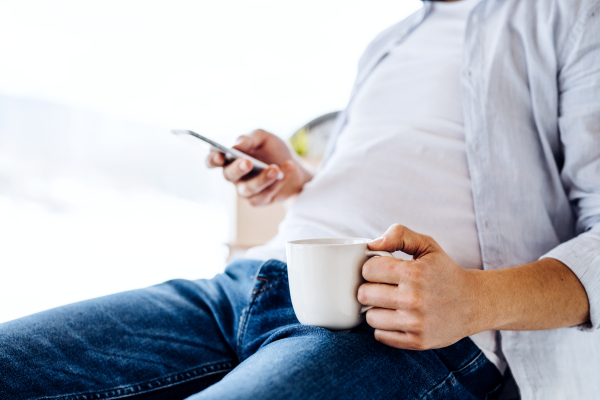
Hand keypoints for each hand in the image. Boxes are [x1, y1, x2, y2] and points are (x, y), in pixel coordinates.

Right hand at [206, 129, 313, 205]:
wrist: (294, 165)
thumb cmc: (273, 150)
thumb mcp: (263, 138)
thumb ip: (249, 139)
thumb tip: (235, 145)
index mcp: (230, 158)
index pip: (213, 161)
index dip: (213, 159)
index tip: (220, 155)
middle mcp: (235, 176)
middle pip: (228, 175)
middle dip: (238, 168)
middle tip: (248, 162)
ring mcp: (246, 189)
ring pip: (247, 189)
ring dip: (262, 179)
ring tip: (275, 169)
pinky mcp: (260, 200)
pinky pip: (265, 195)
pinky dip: (277, 182)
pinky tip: (288, 169)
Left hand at [358, 224, 482, 349]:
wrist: (475, 303)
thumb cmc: (444, 272)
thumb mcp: (427, 245)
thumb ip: (399, 235)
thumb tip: (371, 244)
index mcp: (415, 273)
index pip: (368, 269)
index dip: (371, 268)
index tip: (381, 270)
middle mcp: (414, 299)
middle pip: (364, 294)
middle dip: (370, 288)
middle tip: (383, 287)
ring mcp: (416, 323)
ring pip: (370, 317)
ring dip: (376, 309)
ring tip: (390, 303)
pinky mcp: (417, 341)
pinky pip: (380, 335)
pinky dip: (384, 327)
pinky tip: (397, 318)